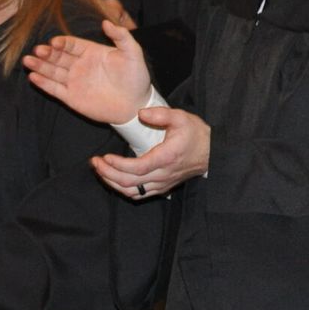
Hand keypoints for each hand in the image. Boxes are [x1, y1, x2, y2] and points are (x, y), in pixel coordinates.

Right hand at [23, 21, 152, 123]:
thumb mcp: (132, 53)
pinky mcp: (71, 97)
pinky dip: (44, 83)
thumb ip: (121, 36)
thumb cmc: (136, 77)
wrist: (135, 104)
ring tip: (28, 61)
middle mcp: (79, 65)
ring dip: (40, 66)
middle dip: (46, 53)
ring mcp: (74, 81)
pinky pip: (54, 89)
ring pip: (53, 71)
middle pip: (58, 57)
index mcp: (91, 52)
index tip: (54, 42)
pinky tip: (33, 77)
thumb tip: (106, 22)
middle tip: (37, 50)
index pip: (71, 44)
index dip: (62, 43)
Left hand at [92, 108, 210, 198]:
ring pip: (132, 192)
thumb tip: (140, 114)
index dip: (117, 165)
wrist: (213, 153)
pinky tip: (115, 181)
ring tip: (101, 171)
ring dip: (112, 183)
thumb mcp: (181, 117)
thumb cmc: (196, 135)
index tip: (104, 157)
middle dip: (107, 174)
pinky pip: (139, 195)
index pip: (136, 168)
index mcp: (166, 158)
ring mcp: (162, 184)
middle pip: (129, 183)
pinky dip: (123, 190)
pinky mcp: (163, 188)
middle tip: (94, 163)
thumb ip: (160, 114)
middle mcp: (163, 175)